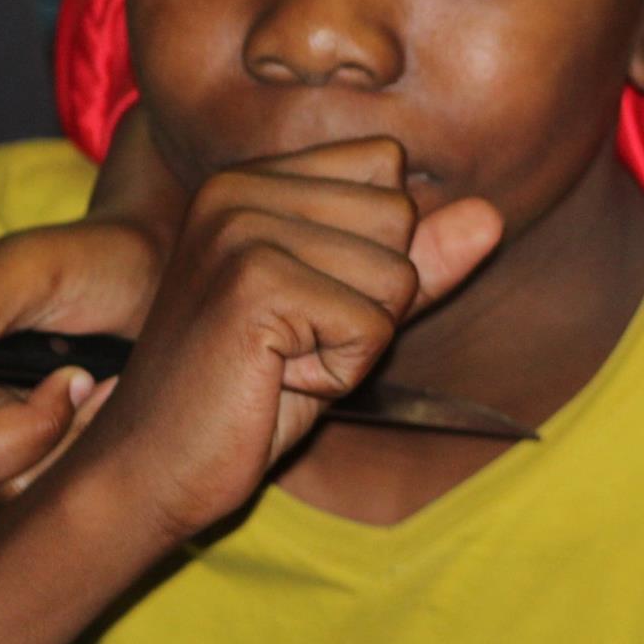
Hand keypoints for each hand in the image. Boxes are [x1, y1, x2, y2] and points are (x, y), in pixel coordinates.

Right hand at [0, 220, 156, 500]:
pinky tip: (107, 399)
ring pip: (1, 488)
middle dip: (19, 429)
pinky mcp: (39, 458)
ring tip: (92, 379)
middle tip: (72, 377)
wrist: (160, 277)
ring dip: (60, 434)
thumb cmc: (90, 258)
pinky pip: (47, 491)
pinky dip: (84, 447)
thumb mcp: (34, 266)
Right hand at [58, 138, 500, 541]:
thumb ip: (416, 262)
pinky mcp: (253, 284)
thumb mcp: (347, 315)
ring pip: (396, 275)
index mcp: (253, 177)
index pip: (389, 171)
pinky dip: (341, 373)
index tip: (303, 302)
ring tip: (280, 360)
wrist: (150, 472)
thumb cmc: (249, 395)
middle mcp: (240, 186)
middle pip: (400, 218)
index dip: (373, 254)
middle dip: (370, 301)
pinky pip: (373, 327)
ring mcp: (241, 230)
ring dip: (357, 342)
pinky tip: (275, 381)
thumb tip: (493, 215)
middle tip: (289, 340)